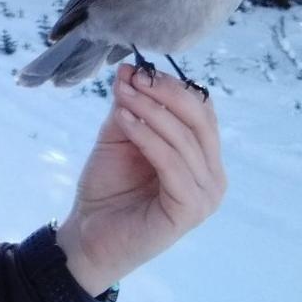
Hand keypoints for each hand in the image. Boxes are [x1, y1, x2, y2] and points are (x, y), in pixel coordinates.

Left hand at [54, 63, 226, 296]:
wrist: (89, 234)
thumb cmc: (108, 185)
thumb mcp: (119, 135)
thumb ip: (129, 104)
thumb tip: (130, 67)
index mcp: (203, 156)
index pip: (202, 109)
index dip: (172, 85)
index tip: (137, 69)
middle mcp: (213, 175)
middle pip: (201, 120)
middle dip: (165, 93)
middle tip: (133, 79)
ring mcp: (205, 195)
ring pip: (184, 139)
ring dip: (150, 111)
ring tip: (122, 97)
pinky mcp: (189, 211)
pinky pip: (172, 164)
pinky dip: (147, 137)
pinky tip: (124, 121)